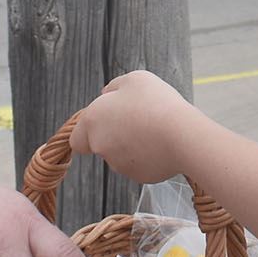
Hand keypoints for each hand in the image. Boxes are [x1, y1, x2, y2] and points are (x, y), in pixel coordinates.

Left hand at [71, 70, 199, 184]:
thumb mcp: (134, 80)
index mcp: (93, 121)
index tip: (105, 124)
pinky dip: (147, 158)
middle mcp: (100, 145)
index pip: (76, 139)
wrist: (181, 135)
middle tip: (136, 121)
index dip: (88, 132)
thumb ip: (114, 87)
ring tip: (154, 130)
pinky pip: (139, 166)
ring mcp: (119, 164)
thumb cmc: (156, 103)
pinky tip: (161, 144)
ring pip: (120, 157)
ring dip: (131, 146)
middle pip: (100, 145)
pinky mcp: (138, 176)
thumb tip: (106, 95)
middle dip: (114, 136)